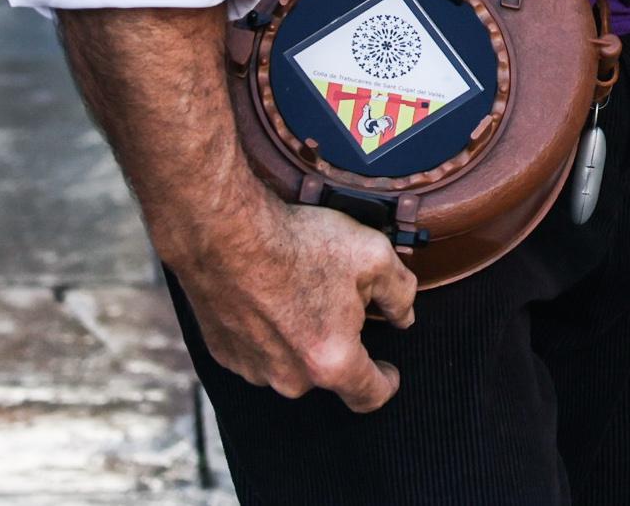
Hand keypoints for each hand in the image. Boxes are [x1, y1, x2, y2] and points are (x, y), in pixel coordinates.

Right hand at [166, 198, 418, 411]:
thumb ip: (400, 293)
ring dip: (299, 338)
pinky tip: (268, 297)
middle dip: (337, 341)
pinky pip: (257, 352)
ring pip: (290, 362)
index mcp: (332, 361)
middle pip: (328, 370)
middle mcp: (290, 378)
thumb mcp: (373, 255)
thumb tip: (405, 317)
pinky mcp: (224, 354)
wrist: (225, 234)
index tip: (389, 371)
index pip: (370, 395)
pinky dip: (267, 332)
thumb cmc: (297, 244)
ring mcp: (253, 369)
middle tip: (335, 298)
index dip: (386, 383)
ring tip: (298, 291)